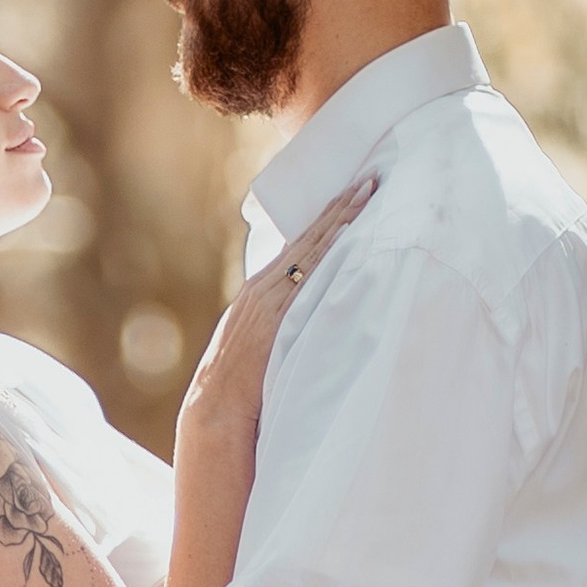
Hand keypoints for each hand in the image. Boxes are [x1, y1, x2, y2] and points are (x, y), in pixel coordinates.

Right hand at [179, 170, 376, 443]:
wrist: (218, 406)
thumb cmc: (240, 384)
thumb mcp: (258, 341)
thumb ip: (281, 321)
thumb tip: (309, 316)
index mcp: (259, 290)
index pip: (297, 243)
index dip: (325, 218)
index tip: (349, 195)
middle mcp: (264, 286)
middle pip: (308, 236)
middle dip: (339, 206)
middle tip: (368, 180)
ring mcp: (272, 298)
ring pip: (314, 246)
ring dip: (342, 218)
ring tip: (368, 193)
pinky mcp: (280, 313)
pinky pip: (312, 272)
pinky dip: (332, 248)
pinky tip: (352, 232)